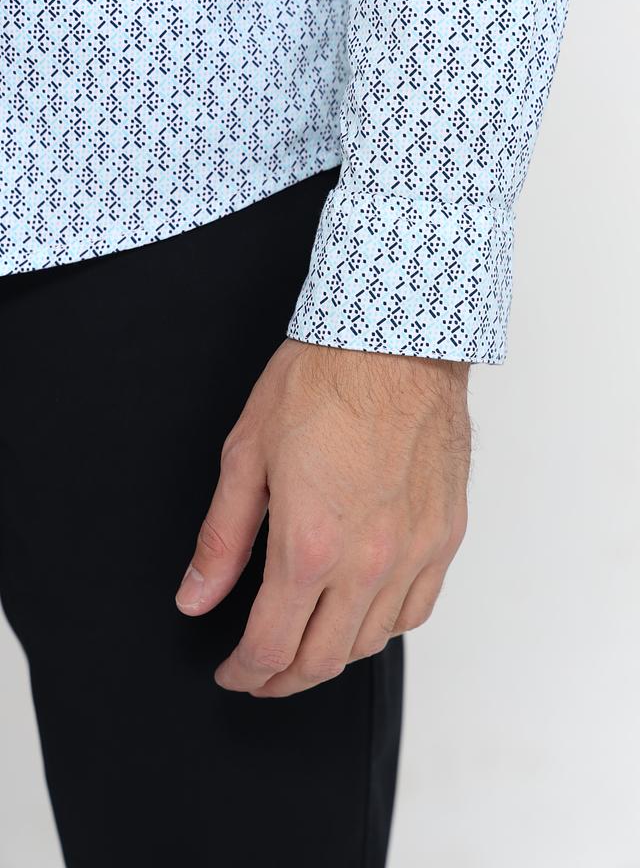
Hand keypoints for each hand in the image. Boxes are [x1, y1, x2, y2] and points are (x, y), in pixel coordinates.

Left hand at [175, 338, 470, 696]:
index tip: (232, 672)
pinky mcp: (445, 535)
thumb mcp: (247, 456)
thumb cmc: (322, 383)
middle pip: (322, 659)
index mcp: (310, 545)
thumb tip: (195, 598)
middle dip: (281, 679)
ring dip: (331, 658)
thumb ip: (222, 540)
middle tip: (261, 674)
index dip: (244, 672)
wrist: (395, 341)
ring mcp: (415, 552)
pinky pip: (417, 609)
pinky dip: (383, 628)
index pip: (271, 645)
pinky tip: (363, 615)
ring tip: (306, 647)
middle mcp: (369, 562)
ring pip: (372, 643)